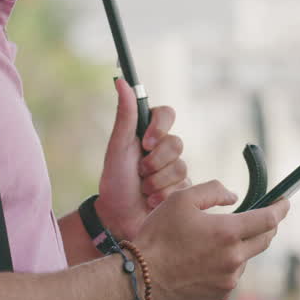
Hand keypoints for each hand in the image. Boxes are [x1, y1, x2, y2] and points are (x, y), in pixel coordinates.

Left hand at [96, 78, 190, 240]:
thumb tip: (120, 81)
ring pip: (181, 167)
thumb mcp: (118, 147)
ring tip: (143, 190)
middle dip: (155, 162)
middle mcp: (164, 148)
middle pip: (176, 143)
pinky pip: (184, 186)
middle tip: (139, 173)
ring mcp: (175, 169)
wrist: (118, 218)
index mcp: (148, 133)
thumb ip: (125, 115)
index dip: (160, 127)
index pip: (167, 114)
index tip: (146, 143)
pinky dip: (164, 194)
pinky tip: (152, 201)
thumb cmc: (115, 181)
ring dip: (157, 181)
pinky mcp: (183, 189)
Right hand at [133, 180, 289, 299]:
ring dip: (239, 247)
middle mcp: (234, 258)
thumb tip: (233, 196)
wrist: (141, 278)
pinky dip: (225, 265)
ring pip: (245, 258)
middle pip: (264, 240)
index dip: (281, 208)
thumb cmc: (159, 236)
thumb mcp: (182, 199)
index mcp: (228, 232)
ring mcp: (229, 280)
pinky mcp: (220, 295)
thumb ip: (212, 191)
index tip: (285, 202)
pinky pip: (231, 276)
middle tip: (258, 217)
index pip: (269, 220)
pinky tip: (202, 261)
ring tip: (210, 242)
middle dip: (266, 226)